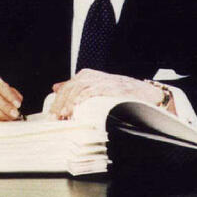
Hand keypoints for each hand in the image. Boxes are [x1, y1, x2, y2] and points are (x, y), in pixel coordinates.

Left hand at [49, 69, 174, 118]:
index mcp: (85, 76)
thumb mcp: (94, 87)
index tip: (51, 117)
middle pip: (69, 89)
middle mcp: (91, 76)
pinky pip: (93, 90)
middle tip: (55, 119)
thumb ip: (76, 87)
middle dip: (60, 104)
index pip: (66, 88)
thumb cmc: (119, 93)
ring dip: (70, 103)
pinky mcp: (111, 86)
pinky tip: (77, 106)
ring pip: (78, 89)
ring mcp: (101, 80)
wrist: (146, 94)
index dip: (57, 102)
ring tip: (64, 116)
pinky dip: (83, 97)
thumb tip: (55, 88)